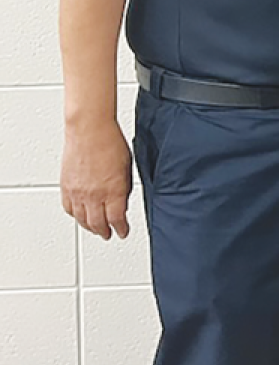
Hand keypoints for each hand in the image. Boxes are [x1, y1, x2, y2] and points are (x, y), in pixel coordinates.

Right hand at [60, 118, 131, 239]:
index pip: (116, 219)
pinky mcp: (66, 186)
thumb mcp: (127, 168)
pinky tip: (78, 215)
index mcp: (114, 190)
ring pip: (81, 219)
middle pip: (98, 223)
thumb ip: (124, 187)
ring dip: (89, 226)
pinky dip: (75, 215)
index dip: (121, 229)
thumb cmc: (111, 142)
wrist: (89, 129)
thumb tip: (123, 201)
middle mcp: (94, 194)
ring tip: (95, 229)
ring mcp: (78, 192)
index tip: (123, 232)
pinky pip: (68, 208)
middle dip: (104, 231)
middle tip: (109, 234)